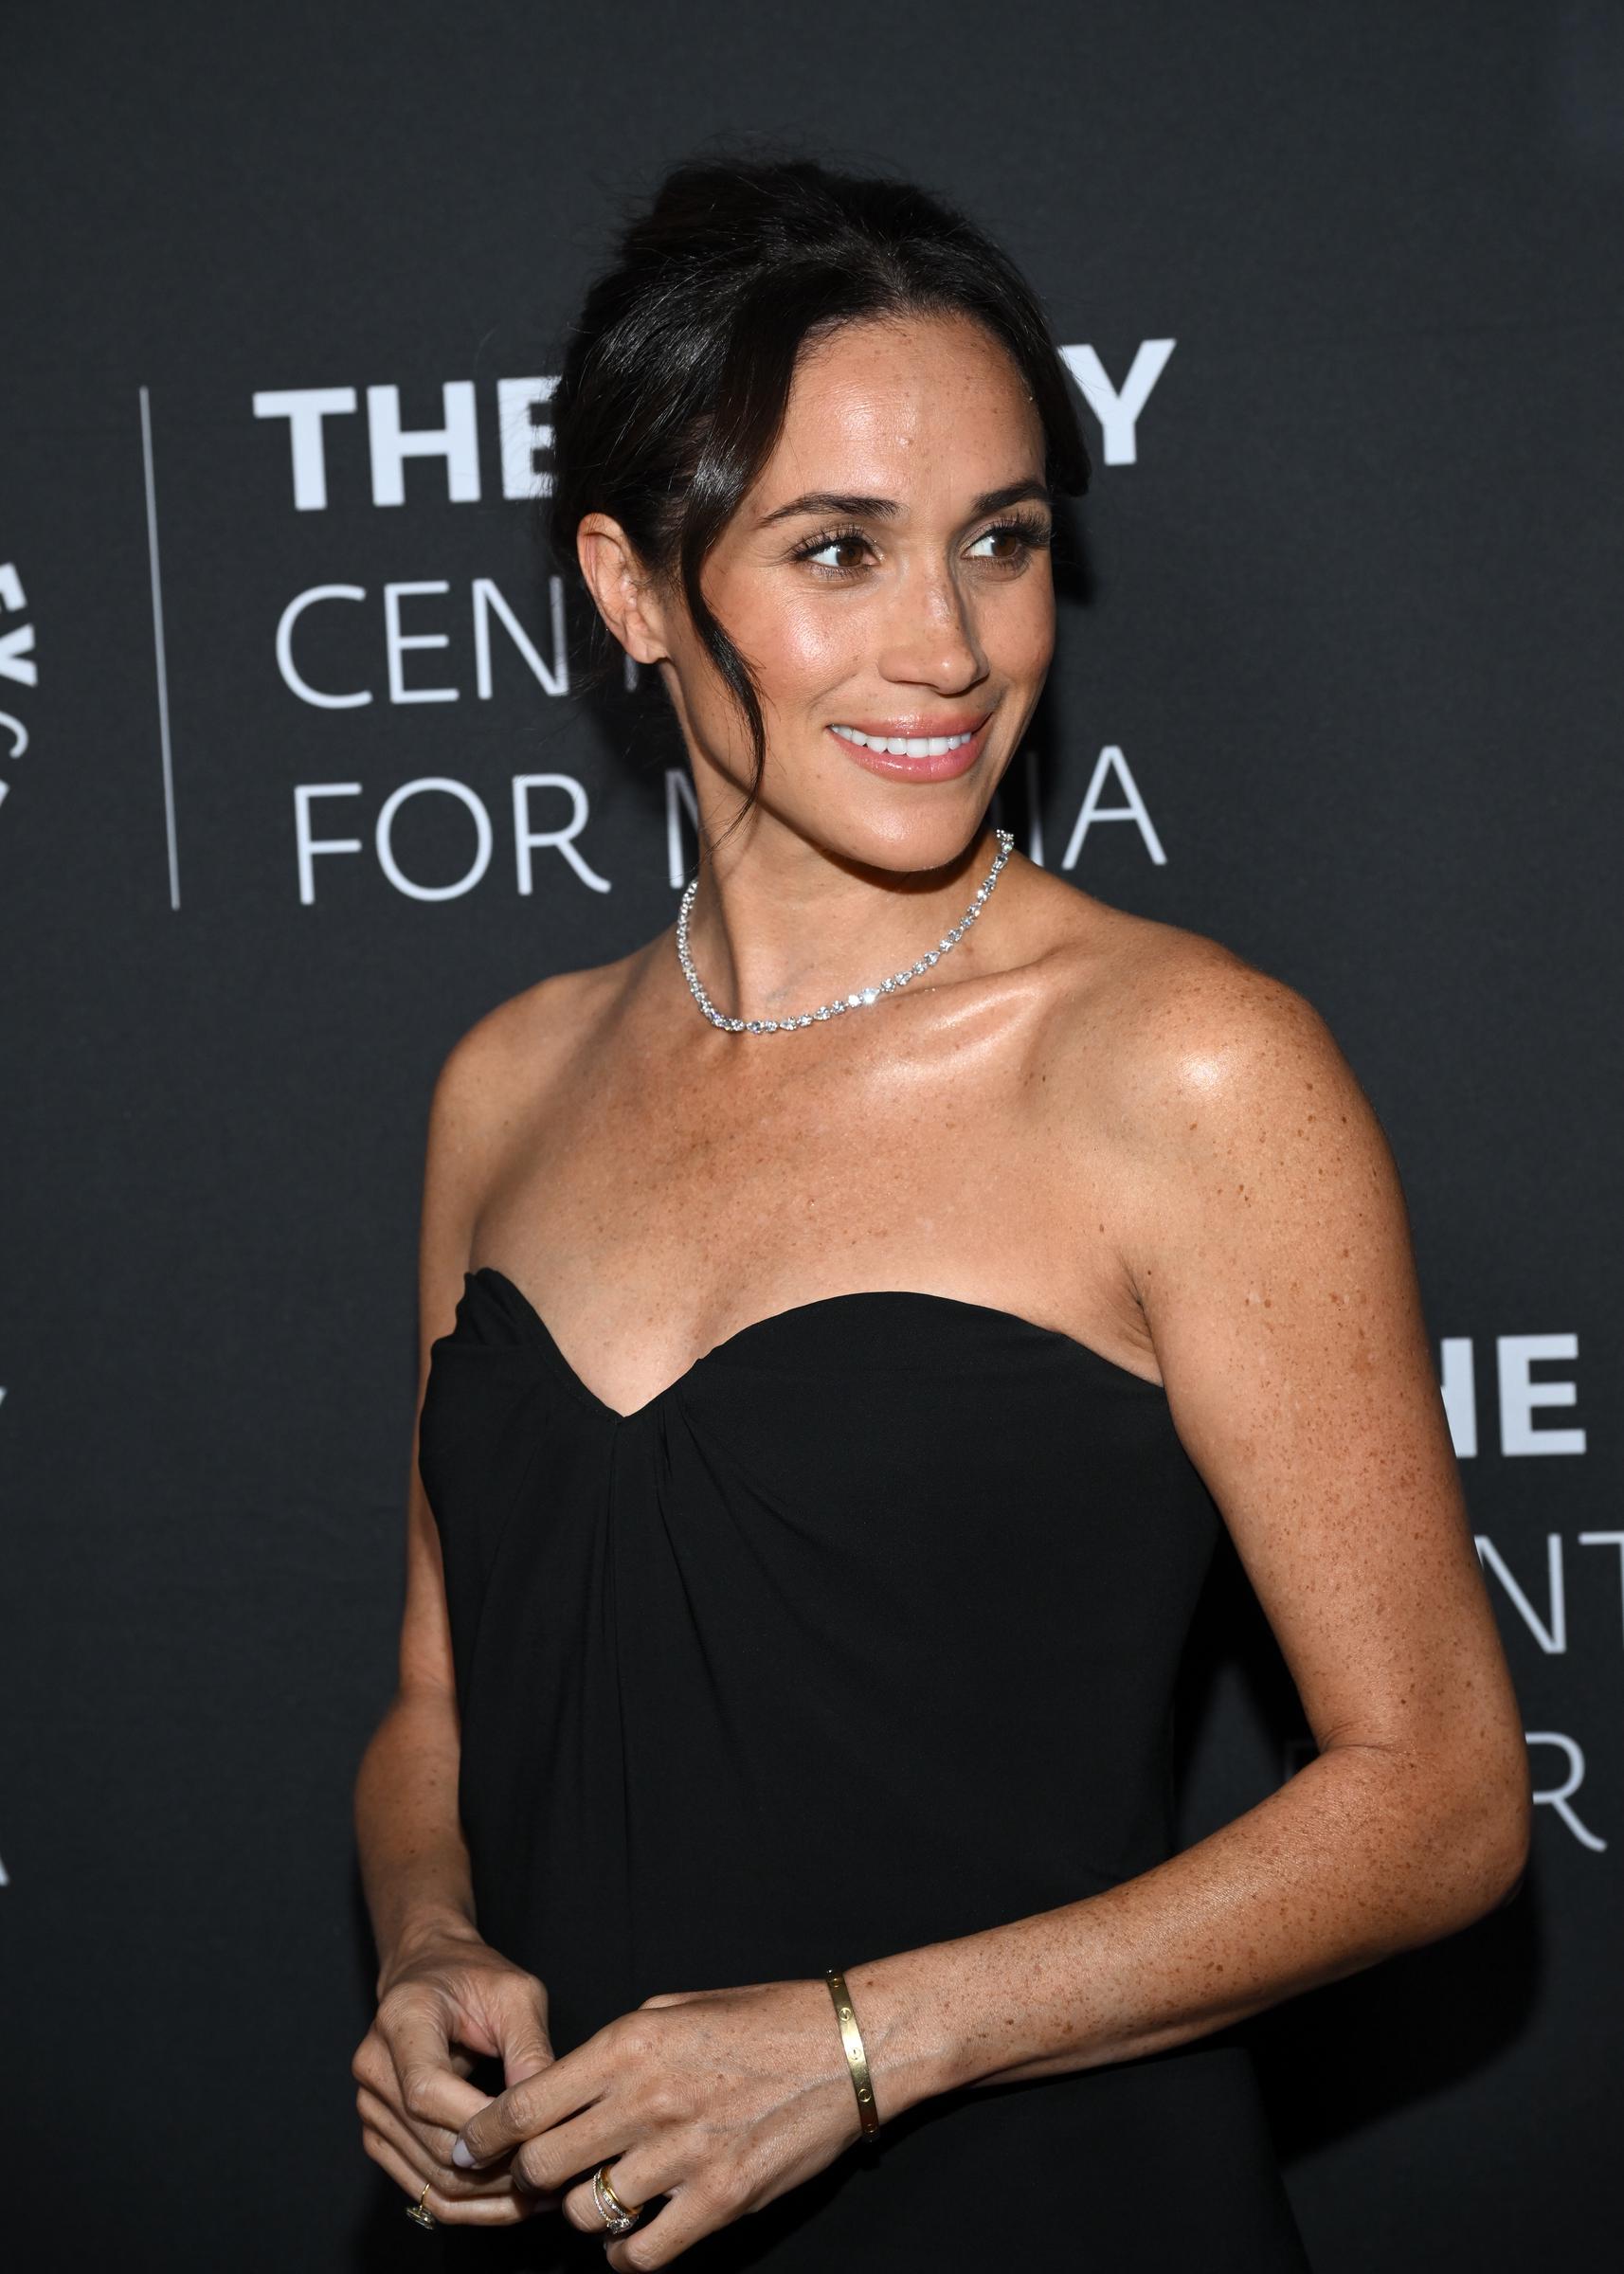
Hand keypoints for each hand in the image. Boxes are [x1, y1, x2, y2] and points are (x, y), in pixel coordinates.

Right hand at [352, 1923, 563, 2226]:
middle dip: (497, 2168)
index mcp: (401, 2021)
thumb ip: (530, 2049)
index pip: (427, 2091)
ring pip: (430, 2178)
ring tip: (542, 2194)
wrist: (431, 1973)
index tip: (532, 2135)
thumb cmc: (477, 1978)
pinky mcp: (380, 2136)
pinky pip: (424, 2189)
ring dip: (488, 2197)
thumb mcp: (516, 1994)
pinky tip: (511, 2200)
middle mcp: (374, 2068)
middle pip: (432, 2144)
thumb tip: (548, 2115)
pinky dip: (470, 2204)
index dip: (478, 2123)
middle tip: (553, 2175)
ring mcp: (371, 2108)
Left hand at [450, 1977, 867, 2267]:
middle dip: (527, 2180)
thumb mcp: (674, 2008)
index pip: (526, 2103)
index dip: (485, 2135)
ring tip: (600, 2197)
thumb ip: (613, 2049)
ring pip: (585, 2212)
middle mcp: (645, 2099)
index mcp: (628, 2044)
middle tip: (534, 2183)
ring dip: (582, 2211)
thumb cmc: (759, 2019)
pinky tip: (631, 2238)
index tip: (468, 2150)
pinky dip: (624, 2255)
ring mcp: (682, 2154)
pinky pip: (639, 2254)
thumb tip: (561, 2089)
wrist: (843, 2047)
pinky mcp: (719, 2200)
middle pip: (543, 2166)